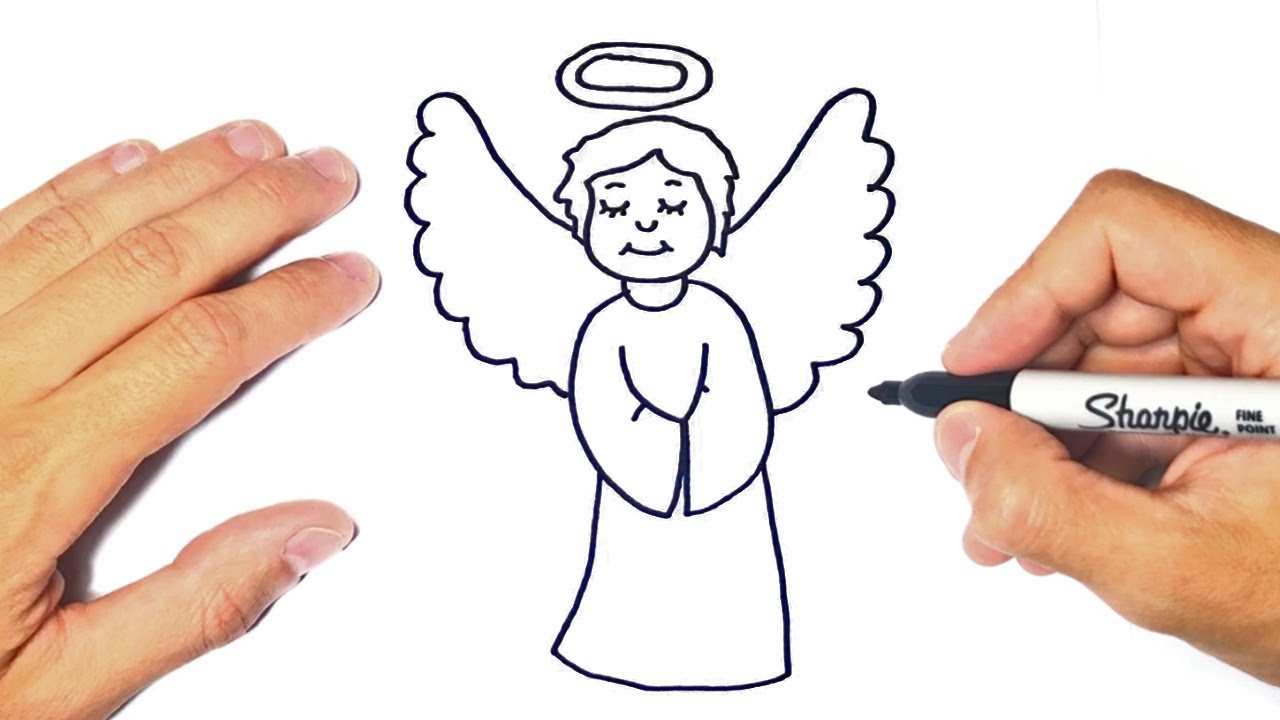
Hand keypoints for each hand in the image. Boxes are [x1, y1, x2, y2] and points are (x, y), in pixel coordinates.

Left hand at [0, 122, 377, 716]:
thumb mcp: (57, 687)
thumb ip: (195, 606)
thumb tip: (309, 535)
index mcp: (33, 472)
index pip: (196, 350)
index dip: (287, 302)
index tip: (345, 277)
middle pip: (149, 263)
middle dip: (255, 208)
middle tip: (322, 176)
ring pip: (78, 228)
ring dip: (178, 177)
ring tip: (251, 147)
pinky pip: (2, 232)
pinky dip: (75, 186)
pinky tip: (127, 163)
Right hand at [935, 169, 1279, 683]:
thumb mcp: (1177, 567)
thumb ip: (1051, 505)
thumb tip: (960, 439)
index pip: (1127, 233)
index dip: (1030, 291)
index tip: (976, 370)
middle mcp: (1266, 316)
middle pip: (1097, 295)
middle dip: (1023, 385)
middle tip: (979, 459)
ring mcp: (1246, 356)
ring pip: (1095, 350)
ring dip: (1037, 434)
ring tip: (1013, 518)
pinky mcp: (1224, 395)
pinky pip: (1118, 394)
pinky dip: (1070, 453)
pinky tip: (1056, 516)